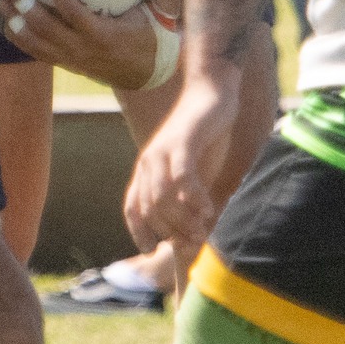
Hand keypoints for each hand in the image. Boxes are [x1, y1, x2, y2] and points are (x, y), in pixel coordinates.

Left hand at [0, 0, 170, 91]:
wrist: (146, 75)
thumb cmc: (154, 36)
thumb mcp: (164, 11)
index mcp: (105, 35)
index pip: (75, 14)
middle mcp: (84, 49)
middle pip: (47, 28)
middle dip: (26, 5)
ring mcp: (71, 59)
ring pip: (36, 43)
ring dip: (15, 22)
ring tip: (0, 0)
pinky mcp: (65, 63)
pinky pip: (36, 52)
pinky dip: (18, 37)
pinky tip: (3, 21)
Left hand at [124, 70, 240, 259]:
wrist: (211, 92)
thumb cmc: (205, 136)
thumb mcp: (195, 172)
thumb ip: (190, 199)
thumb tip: (193, 233)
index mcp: (147, 169)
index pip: (132, 207)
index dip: (138, 231)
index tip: (152, 251)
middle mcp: (149, 162)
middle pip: (151, 207)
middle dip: (171, 230)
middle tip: (194, 242)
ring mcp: (163, 151)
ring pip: (164, 196)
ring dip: (183, 218)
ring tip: (203, 230)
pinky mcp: (182, 141)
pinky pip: (182, 176)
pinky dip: (193, 196)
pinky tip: (207, 208)